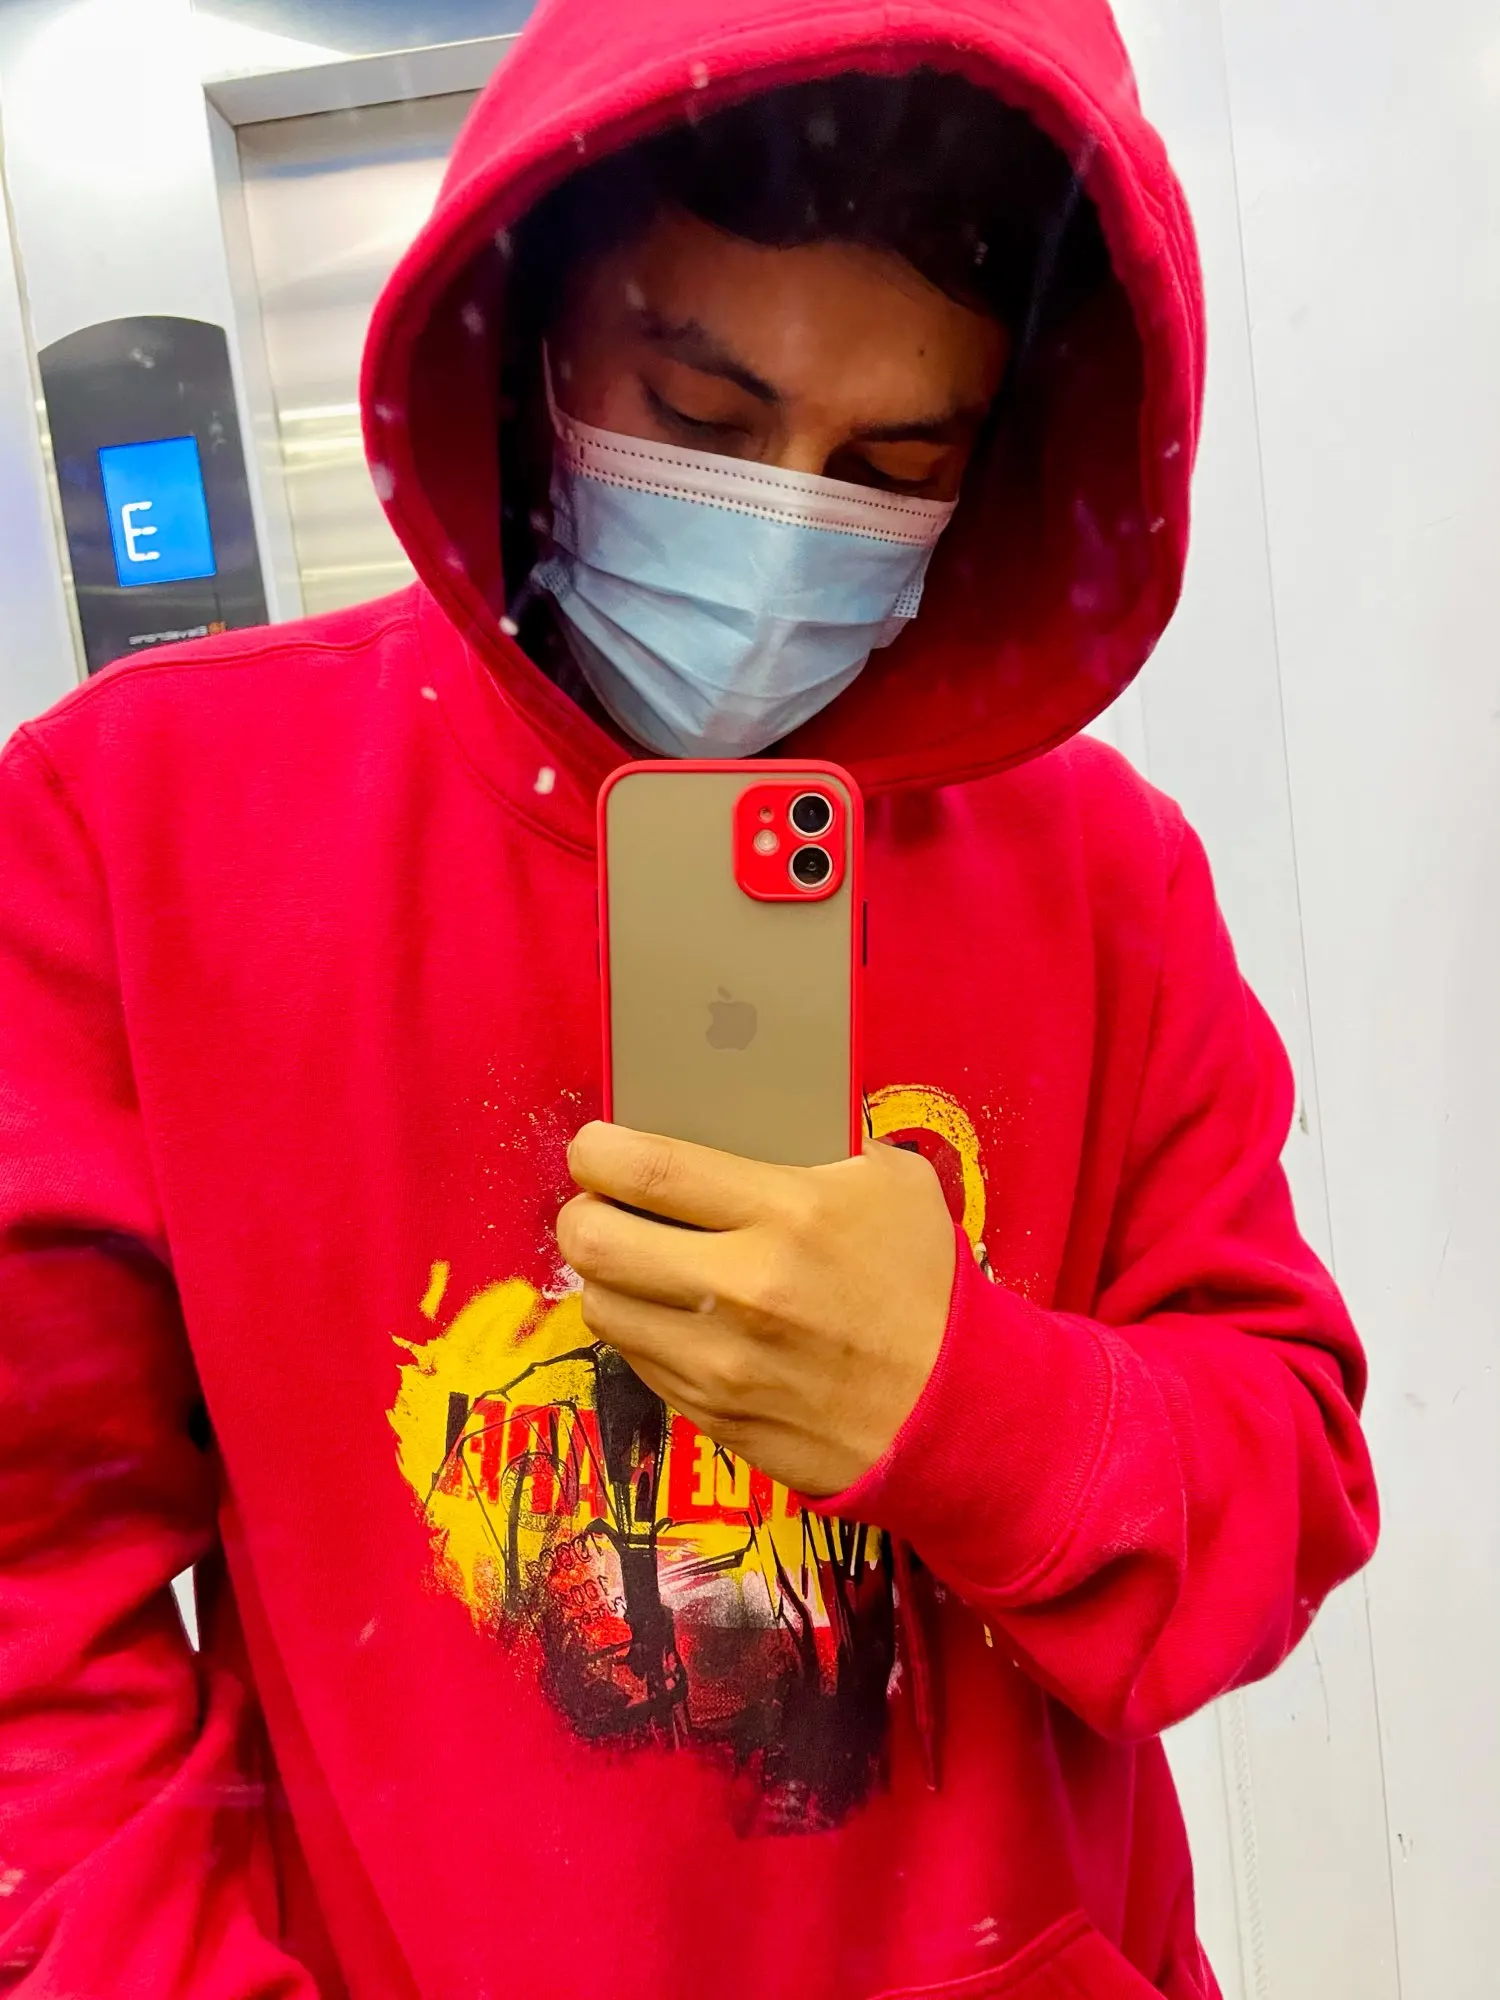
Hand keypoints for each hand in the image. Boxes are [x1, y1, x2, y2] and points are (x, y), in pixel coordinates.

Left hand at [556, 1123, 955, 1499]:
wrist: (955, 1411)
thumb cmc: (924, 1284)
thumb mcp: (893, 1182)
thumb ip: (816, 1142)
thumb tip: (740, 1113)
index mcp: (789, 1215)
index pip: (648, 1168)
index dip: (597, 1150)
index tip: (595, 1146)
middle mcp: (744, 1290)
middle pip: (597, 1241)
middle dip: (581, 1212)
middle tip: (599, 1203)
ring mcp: (722, 1362)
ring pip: (602, 1306)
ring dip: (605, 1276)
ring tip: (633, 1259)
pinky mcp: (713, 1414)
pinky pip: (636, 1360)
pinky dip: (641, 1330)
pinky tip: (671, 1311)